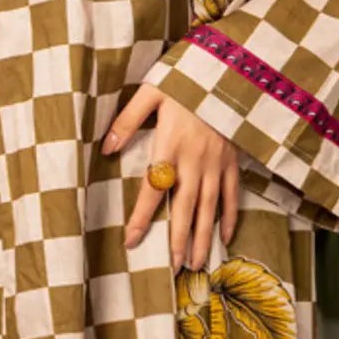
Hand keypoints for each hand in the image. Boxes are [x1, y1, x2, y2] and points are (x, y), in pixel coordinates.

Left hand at [102, 88, 239, 269]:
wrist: (231, 69)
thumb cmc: (187, 79)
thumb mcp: (151, 92)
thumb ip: (126, 121)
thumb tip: (105, 148)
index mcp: (171, 146)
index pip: (153, 189)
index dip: (142, 217)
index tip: (132, 242)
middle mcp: (195, 161)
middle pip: (185, 208)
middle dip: (178, 241)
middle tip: (173, 269)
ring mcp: (217, 163)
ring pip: (209, 208)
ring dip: (202, 238)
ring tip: (196, 264)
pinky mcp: (234, 160)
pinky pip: (232, 194)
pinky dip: (230, 216)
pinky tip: (225, 237)